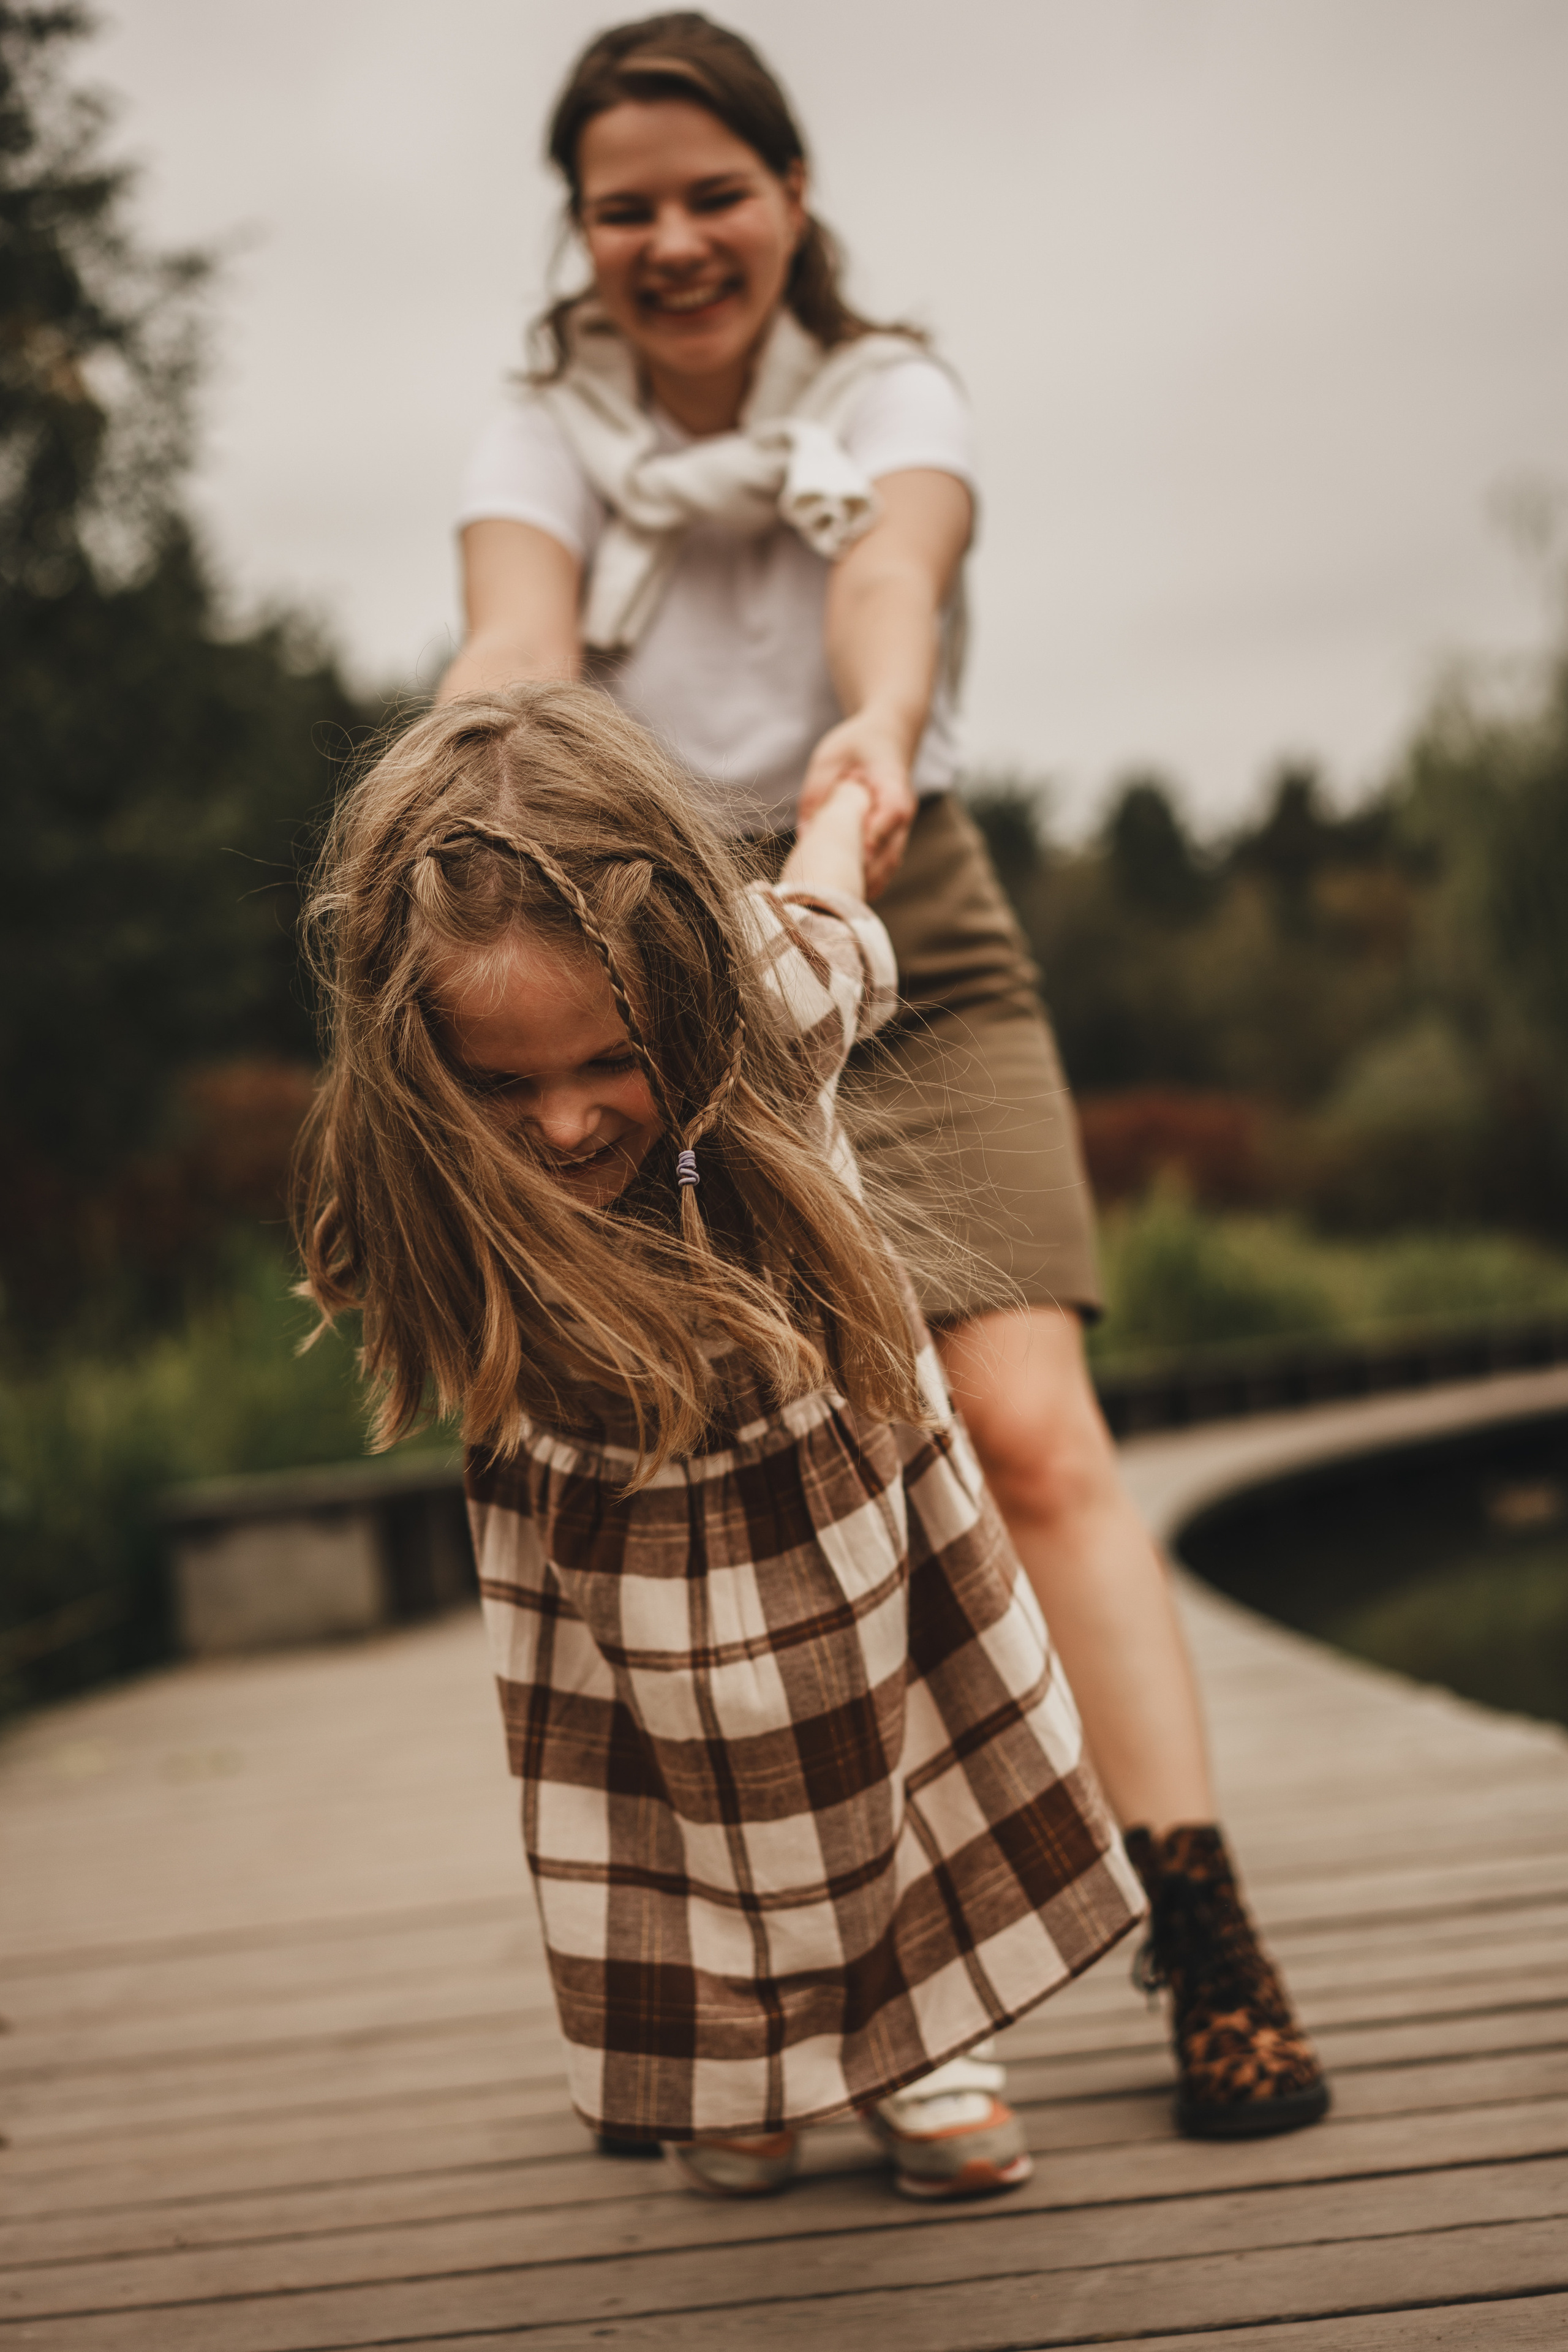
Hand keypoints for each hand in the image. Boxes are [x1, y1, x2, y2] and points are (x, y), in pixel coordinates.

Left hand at [797, 711, 916, 899]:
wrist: (885, 739)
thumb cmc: (855, 746)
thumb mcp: (830, 759)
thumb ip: (819, 794)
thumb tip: (806, 834)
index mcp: (891, 784)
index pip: (892, 810)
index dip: (876, 834)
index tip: (860, 855)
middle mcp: (900, 812)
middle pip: (890, 851)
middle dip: (865, 874)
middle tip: (835, 897)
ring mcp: (899, 829)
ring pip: (888, 866)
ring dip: (865, 888)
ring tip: (835, 910)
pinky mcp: (893, 840)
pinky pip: (883, 870)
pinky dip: (865, 887)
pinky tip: (842, 904)